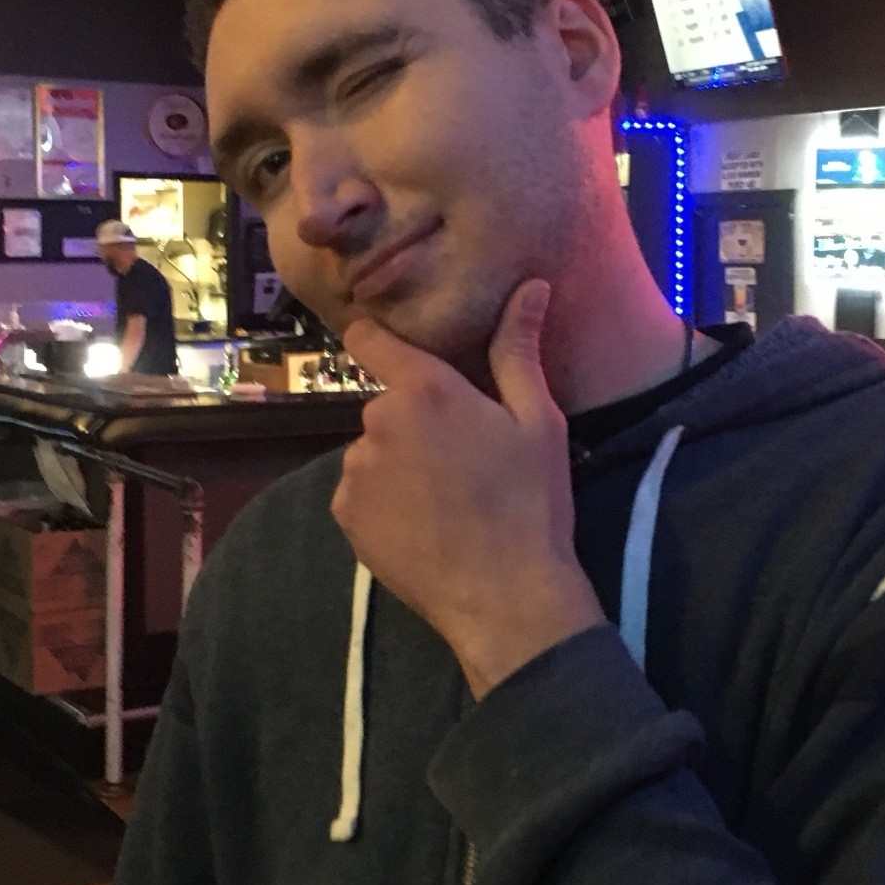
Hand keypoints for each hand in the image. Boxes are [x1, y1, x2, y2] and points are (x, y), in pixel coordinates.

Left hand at [334, 280, 604, 698]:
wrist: (506, 598)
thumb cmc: (532, 503)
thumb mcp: (539, 421)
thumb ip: (519, 349)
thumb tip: (531, 286)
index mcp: (424, 390)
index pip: (370, 339)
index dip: (380, 341)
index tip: (396, 352)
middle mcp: (375, 423)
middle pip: (386, 405)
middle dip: (415, 421)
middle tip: (462, 458)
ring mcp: (354, 472)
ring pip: (373, 451)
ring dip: (399, 463)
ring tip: (447, 499)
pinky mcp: (345, 515)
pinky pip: (361, 492)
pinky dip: (384, 502)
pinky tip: (424, 525)